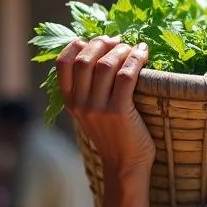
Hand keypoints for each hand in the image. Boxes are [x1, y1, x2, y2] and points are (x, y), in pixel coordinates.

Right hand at [57, 36, 154, 180]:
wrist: (125, 166)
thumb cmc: (115, 137)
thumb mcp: (92, 115)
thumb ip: (89, 92)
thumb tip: (101, 56)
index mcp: (70, 102)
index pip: (63, 63)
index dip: (79, 45)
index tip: (96, 39)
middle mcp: (80, 104)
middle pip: (85, 59)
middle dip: (103, 43)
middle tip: (119, 40)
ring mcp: (98, 108)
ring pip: (106, 65)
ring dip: (122, 50)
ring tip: (134, 48)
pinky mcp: (119, 112)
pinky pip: (126, 77)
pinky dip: (136, 60)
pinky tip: (144, 54)